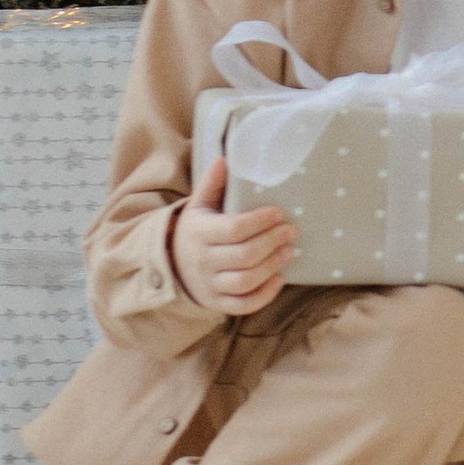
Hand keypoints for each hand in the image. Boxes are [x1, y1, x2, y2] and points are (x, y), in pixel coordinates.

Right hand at [171, 151, 299, 317]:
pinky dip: (263, 295)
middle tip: (291, 231)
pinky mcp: (218, 303)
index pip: (233, 229)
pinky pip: (243, 305)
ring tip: (289, 251)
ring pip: (245, 281)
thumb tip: (224, 159)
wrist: (172, 267)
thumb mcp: (199, 206)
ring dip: (271, 266)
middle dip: (272, 242)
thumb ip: (211, 184)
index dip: (259, 221)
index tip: (279, 212)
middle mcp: (204, 261)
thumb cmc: (196, 231)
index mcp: (200, 233)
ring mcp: (210, 285)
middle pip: (244, 255)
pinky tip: (279, 279)